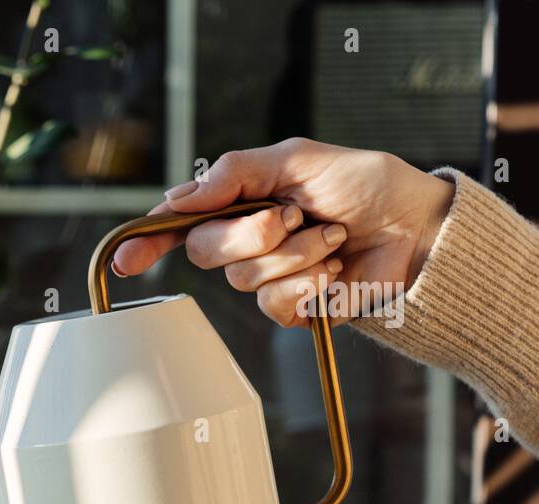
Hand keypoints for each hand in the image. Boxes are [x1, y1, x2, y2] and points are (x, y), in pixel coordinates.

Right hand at [112, 138, 454, 326]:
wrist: (416, 229)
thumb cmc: (365, 186)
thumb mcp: (297, 159)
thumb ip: (234, 173)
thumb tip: (178, 198)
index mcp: (239, 202)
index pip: (178, 225)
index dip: (145, 242)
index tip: (122, 259)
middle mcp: (244, 242)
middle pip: (204, 253)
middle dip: (250, 234)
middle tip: (292, 216)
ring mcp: (267, 278)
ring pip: (244, 279)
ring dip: (296, 255)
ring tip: (332, 239)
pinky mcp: (293, 309)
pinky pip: (276, 306)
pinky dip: (310, 285)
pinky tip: (334, 272)